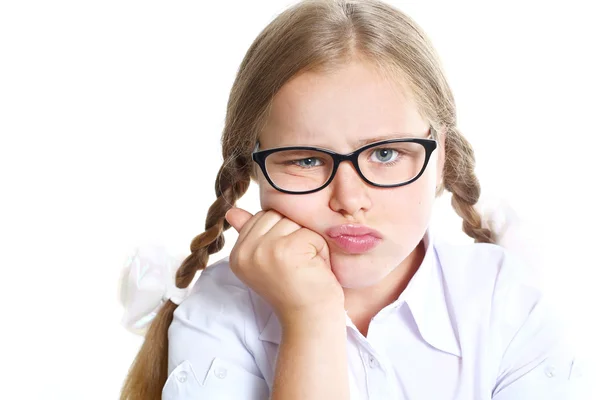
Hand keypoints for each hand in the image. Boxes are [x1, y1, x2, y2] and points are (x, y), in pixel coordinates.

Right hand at [225, 207, 344, 325]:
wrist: (310, 320)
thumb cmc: (295, 290)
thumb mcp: (268, 260)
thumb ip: (251, 233)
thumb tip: (231, 210)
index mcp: (238, 253)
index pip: (262, 217)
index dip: (283, 234)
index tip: (284, 263)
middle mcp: (245, 252)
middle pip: (278, 215)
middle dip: (295, 235)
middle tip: (297, 265)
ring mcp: (263, 250)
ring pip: (295, 222)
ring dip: (309, 242)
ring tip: (306, 266)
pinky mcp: (285, 250)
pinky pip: (311, 233)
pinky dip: (320, 250)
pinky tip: (314, 269)